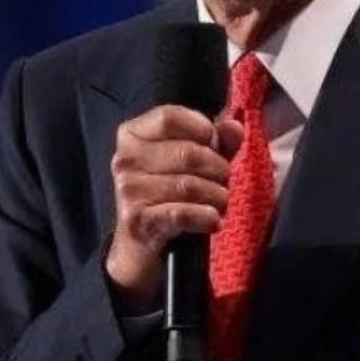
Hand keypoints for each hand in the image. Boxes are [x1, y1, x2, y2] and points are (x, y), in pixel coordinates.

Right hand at [104, 106, 242, 312]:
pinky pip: (184, 213)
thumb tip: (235, 126)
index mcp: (132, 135)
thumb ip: (217, 141)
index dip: (203, 129)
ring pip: (191, 185)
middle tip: (222, 182)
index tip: (215, 145)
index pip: (170, 116)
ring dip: (217, 196)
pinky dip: (207, 217)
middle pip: (188, 152)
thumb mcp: (193, 161)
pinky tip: (213, 221)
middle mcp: (125, 159)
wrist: (140, 244)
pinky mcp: (137, 220)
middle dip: (218, 169)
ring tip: (219, 203)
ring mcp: (129, 191)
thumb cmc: (170, 192)